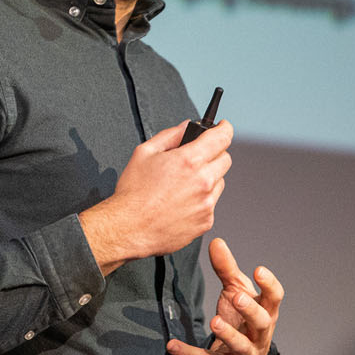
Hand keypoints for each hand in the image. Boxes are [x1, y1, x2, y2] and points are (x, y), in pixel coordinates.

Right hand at [79, 119, 232, 273]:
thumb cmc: (133, 193)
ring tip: (183, 186)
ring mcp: (206, 204)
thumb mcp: (144, 152)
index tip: (222, 128)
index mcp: (189, 161)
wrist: (128, 228)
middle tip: (196, 159)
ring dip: (208, 179)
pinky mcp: (205, 222)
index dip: (224, 129)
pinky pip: (211, 204)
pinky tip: (181, 203)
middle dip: (214, 154)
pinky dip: (201, 201)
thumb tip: (185, 127)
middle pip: (225, 159)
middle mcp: (203, 182)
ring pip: (219, 183)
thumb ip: (170, 135)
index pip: (222, 138)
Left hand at [166, 237, 281, 354]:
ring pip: (241, 346)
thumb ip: (227, 270)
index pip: (274, 299)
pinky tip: (172, 346)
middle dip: (250, 310)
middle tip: (237, 296)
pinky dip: (190, 354)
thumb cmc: (242, 321)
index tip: (259, 270)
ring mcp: (245, 354)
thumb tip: (215, 241)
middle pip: (262, 322)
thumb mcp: (236, 293)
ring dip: (228, 335)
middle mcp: (260, 334)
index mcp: (266, 312)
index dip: (269, 285)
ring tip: (214, 322)